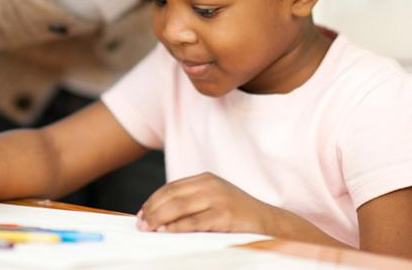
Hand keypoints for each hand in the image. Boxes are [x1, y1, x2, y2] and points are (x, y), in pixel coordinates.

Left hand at [136, 173, 275, 233]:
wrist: (271, 223)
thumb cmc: (239, 215)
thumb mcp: (215, 199)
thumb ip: (192, 201)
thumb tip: (160, 215)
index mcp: (206, 179)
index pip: (171, 188)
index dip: (153, 201)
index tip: (141, 213)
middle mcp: (211, 185)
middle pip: (171, 196)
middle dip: (151, 210)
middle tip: (140, 224)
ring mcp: (218, 199)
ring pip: (179, 207)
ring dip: (158, 218)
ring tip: (147, 228)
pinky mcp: (225, 216)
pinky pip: (193, 222)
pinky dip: (176, 227)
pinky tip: (165, 232)